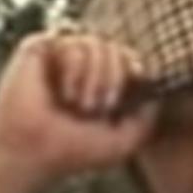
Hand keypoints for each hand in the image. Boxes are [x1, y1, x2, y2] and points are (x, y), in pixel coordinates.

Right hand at [0, 31, 159, 192]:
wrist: (33, 153)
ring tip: (75, 103)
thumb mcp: (124, 141)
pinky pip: (72, 39)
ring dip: (92, 78)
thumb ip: (149, 118)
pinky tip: (61, 90)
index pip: (130, 59)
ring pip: (98, 42)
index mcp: (101, 83)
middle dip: (112, 81)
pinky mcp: (39, 47)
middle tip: (92, 109)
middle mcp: (82, 66)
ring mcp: (60, 55)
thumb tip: (158, 90)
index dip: (133, 74)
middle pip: (118, 49)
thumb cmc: (72, 152)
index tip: (116, 105)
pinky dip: (73, 68)